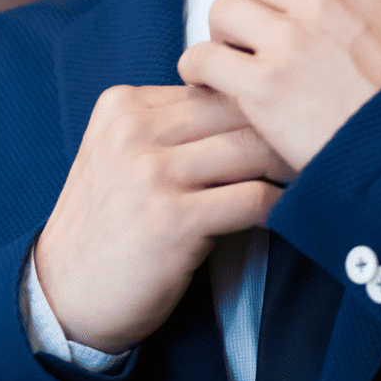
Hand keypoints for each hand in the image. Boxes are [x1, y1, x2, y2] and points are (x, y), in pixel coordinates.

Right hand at [34, 84, 293, 353]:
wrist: (65, 294)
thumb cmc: (106, 225)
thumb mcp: (118, 154)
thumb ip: (167, 126)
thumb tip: (246, 106)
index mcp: (122, 106)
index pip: (210, 86)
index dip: (254, 103)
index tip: (286, 118)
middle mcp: (134, 132)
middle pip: (234, 110)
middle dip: (279, 126)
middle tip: (315, 142)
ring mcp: (151, 174)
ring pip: (250, 148)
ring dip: (287, 163)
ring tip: (310, 173)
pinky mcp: (173, 220)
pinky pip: (252, 198)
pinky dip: (279, 204)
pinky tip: (286, 211)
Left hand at [179, 0, 380, 172]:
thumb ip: (361, 5)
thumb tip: (322, 4)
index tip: (287, 24)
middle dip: (255, 15)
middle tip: (258, 49)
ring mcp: (290, 39)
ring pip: (225, 11)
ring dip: (225, 38)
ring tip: (233, 66)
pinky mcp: (264, 84)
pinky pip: (204, 57)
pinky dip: (199, 69)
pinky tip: (208, 84)